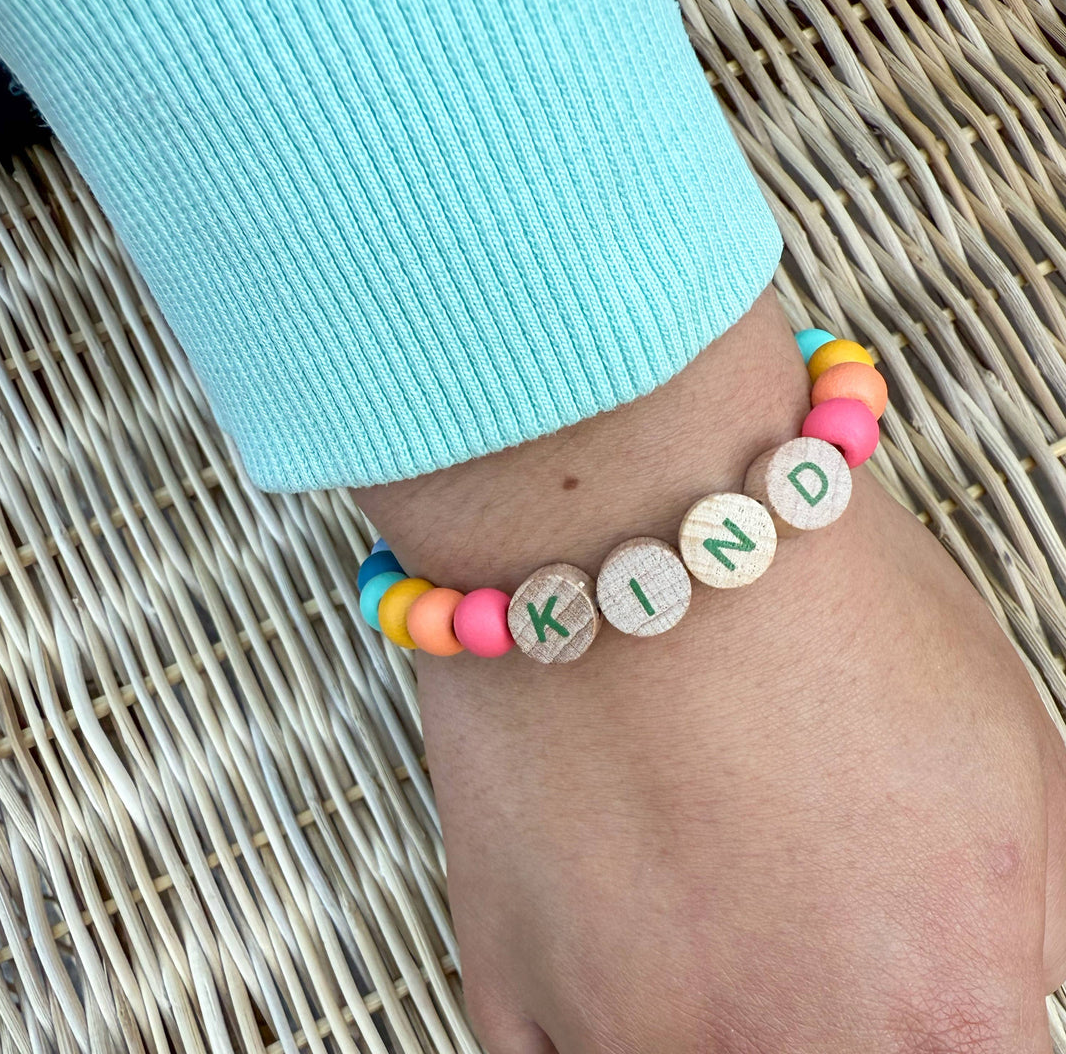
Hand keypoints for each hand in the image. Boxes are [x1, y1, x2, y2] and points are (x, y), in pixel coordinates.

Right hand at [354, 288, 1065, 1051]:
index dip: (943, 1028)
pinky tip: (621, 949)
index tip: (915, 1003)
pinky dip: (596, 1026)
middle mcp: (769, 1049)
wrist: (631, 520)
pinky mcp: (509, 972)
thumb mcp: (1014, 755)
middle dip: (826, 1020)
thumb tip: (1018, 984)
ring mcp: (621, 1024)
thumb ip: (1044, 919)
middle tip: (804, 943)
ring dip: (714, 1026)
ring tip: (713, 924)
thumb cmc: (809, 602)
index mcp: (934, 1014)